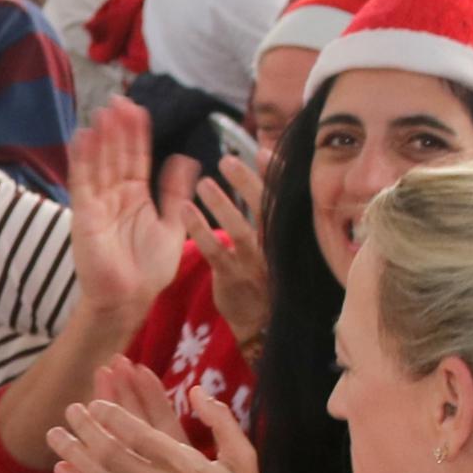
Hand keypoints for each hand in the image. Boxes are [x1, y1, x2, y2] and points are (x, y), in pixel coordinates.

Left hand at [51, 374, 265, 472]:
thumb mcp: (244, 456)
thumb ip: (221, 420)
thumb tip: (195, 390)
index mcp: (186, 466)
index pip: (139, 434)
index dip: (112, 415)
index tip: (96, 402)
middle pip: (111, 453)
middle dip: (86, 428)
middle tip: (70, 410)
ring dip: (73, 453)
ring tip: (54, 435)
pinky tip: (62, 469)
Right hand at [64, 98, 193, 347]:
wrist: (129, 299)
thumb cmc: (149, 270)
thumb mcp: (173, 225)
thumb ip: (176, 192)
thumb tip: (186, 159)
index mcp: (137, 197)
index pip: (137, 158)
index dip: (137, 134)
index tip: (138, 109)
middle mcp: (115, 196)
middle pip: (117, 155)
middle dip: (118, 128)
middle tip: (119, 100)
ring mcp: (98, 203)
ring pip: (100, 163)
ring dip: (101, 137)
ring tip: (104, 111)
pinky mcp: (84, 214)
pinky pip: (82, 182)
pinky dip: (82, 159)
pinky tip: (83, 137)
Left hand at [187, 149, 268, 345]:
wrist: (263, 321)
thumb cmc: (267, 269)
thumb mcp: (276, 239)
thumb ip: (272, 203)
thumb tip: (269, 159)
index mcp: (288, 234)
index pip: (284, 198)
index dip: (276, 174)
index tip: (262, 151)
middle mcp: (276, 247)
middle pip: (265, 210)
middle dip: (248, 183)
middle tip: (228, 160)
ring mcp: (254, 264)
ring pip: (240, 231)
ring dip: (223, 205)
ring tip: (205, 183)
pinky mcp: (232, 278)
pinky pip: (216, 252)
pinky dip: (200, 229)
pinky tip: (185, 209)